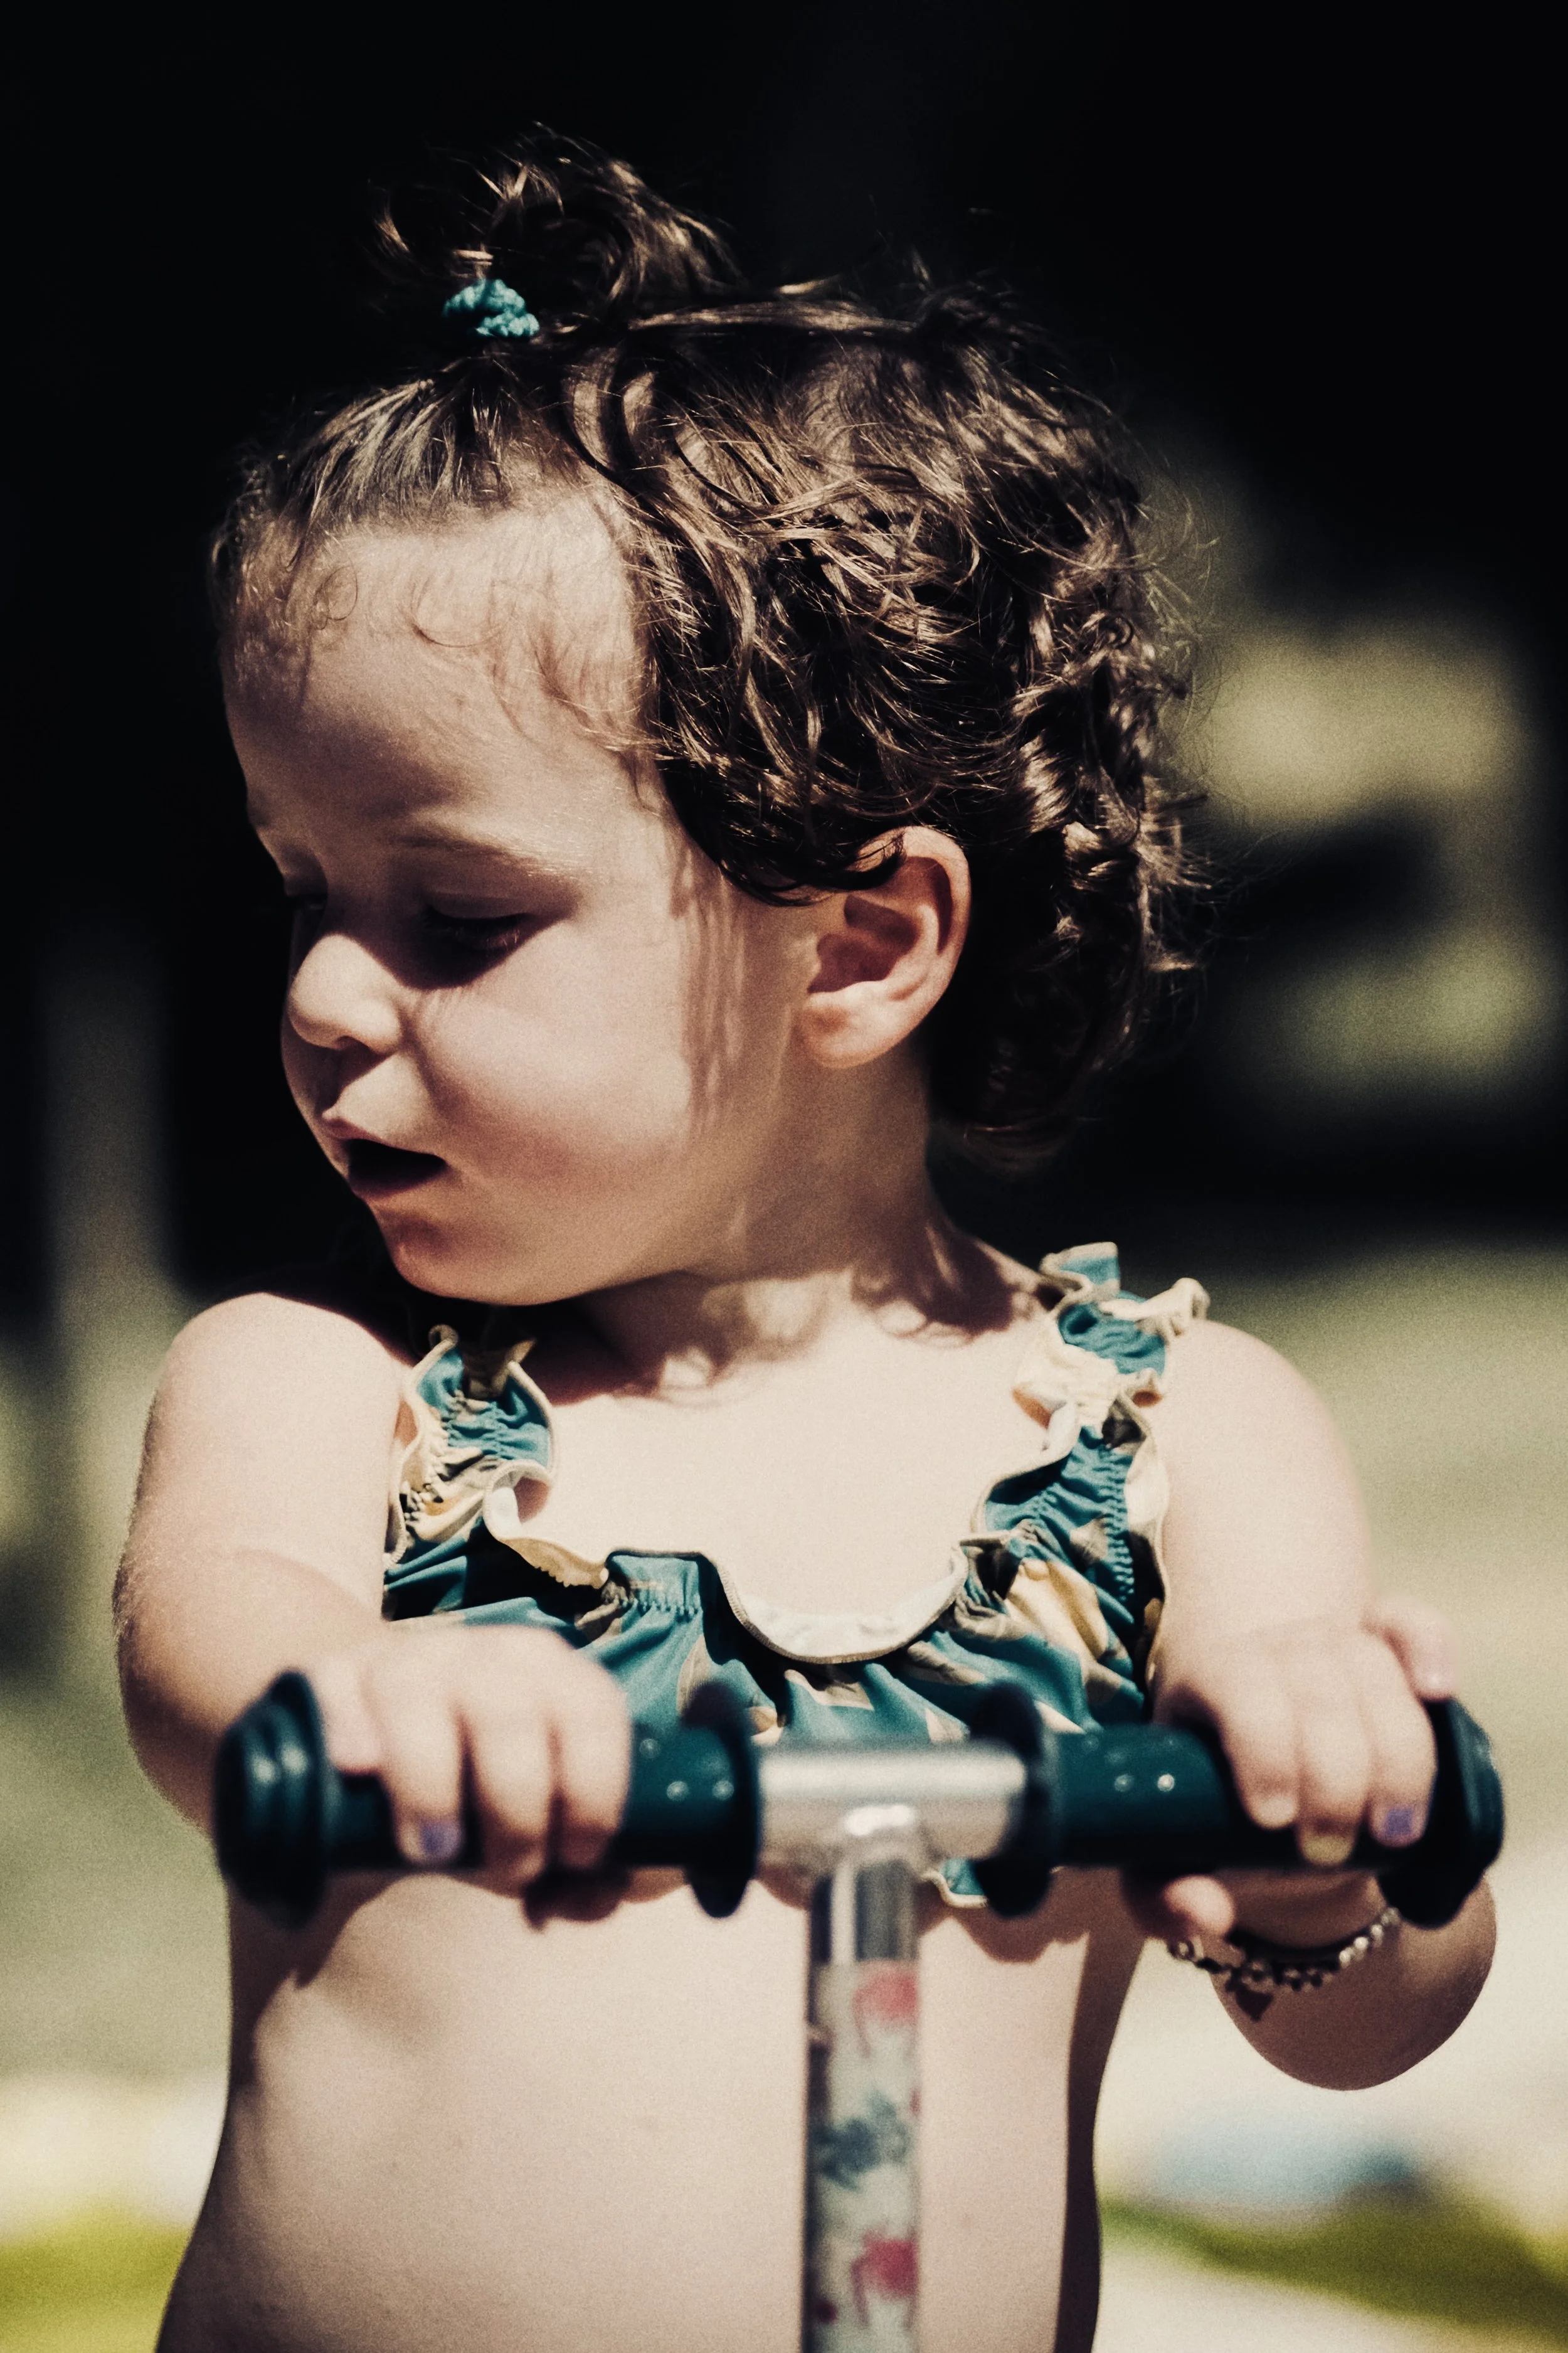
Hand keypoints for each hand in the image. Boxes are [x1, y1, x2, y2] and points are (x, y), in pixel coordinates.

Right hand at [312, 1625, 630, 1893]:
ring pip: (416, 1696)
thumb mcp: (547, 1830)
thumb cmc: (489, 1800)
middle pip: (508, 1714)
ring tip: (434, 1853)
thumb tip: (583, 1898)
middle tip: (508, 1874)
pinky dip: (348, 1726)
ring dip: (429, 1785)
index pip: (592, 1711)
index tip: (575, 1858)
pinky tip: (358, 1770)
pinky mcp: (334, 1676)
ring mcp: (405, 1660)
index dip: (593, 1794)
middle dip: (516, 1812)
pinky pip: (334, 1685)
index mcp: (554, 1676)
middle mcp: (484, 1655)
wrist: (391, 1753)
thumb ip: (586, 1873)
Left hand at [1125, 1598, 1455, 1948]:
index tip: (1273, 1821)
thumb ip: (1164, 1900)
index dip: (1263, 1750)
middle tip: (1332, 1851)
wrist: (1258, 1787)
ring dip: (1397, 1754)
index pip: (1237, 1691)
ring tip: (1393, 1831)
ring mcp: (1328, 1640)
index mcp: (1203, 1682)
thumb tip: (1206, 1914)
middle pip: (1316, 1690)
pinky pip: (1408, 1623)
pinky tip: (1436, 1691)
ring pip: (1372, 1671)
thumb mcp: (1169, 1862)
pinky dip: (1429, 1647)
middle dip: (1334, 1778)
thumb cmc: (1207, 1820)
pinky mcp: (1381, 1642)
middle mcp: (1267, 1649)